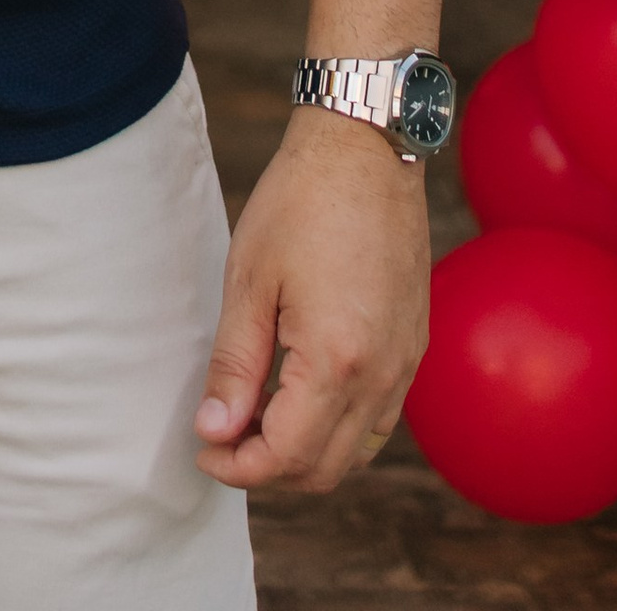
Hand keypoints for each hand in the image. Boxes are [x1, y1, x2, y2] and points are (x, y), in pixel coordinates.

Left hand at [192, 110, 429, 493]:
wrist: (366, 147)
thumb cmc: (301, 201)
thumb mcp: (250, 280)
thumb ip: (234, 365)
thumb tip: (215, 431)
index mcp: (337, 361)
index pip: (286, 456)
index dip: (238, 467)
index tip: (202, 451)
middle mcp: (383, 375)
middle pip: (325, 468)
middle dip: (268, 470)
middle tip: (222, 439)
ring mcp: (406, 363)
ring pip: (358, 452)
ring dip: (306, 454)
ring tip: (255, 419)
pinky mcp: (414, 345)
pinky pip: (380, 417)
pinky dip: (339, 428)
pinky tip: (300, 396)